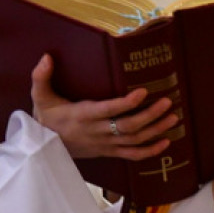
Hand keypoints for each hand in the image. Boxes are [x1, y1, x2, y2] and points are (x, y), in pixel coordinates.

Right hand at [30, 54, 178, 159]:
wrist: (42, 149)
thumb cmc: (46, 118)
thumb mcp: (40, 98)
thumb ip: (41, 77)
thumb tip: (46, 57)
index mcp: (82, 116)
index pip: (107, 110)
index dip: (126, 103)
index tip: (143, 92)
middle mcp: (96, 132)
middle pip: (127, 127)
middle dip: (150, 115)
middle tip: (167, 102)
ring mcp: (105, 145)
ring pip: (134, 140)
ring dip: (155, 130)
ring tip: (173, 118)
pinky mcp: (109, 152)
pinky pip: (132, 155)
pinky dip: (150, 151)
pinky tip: (166, 142)